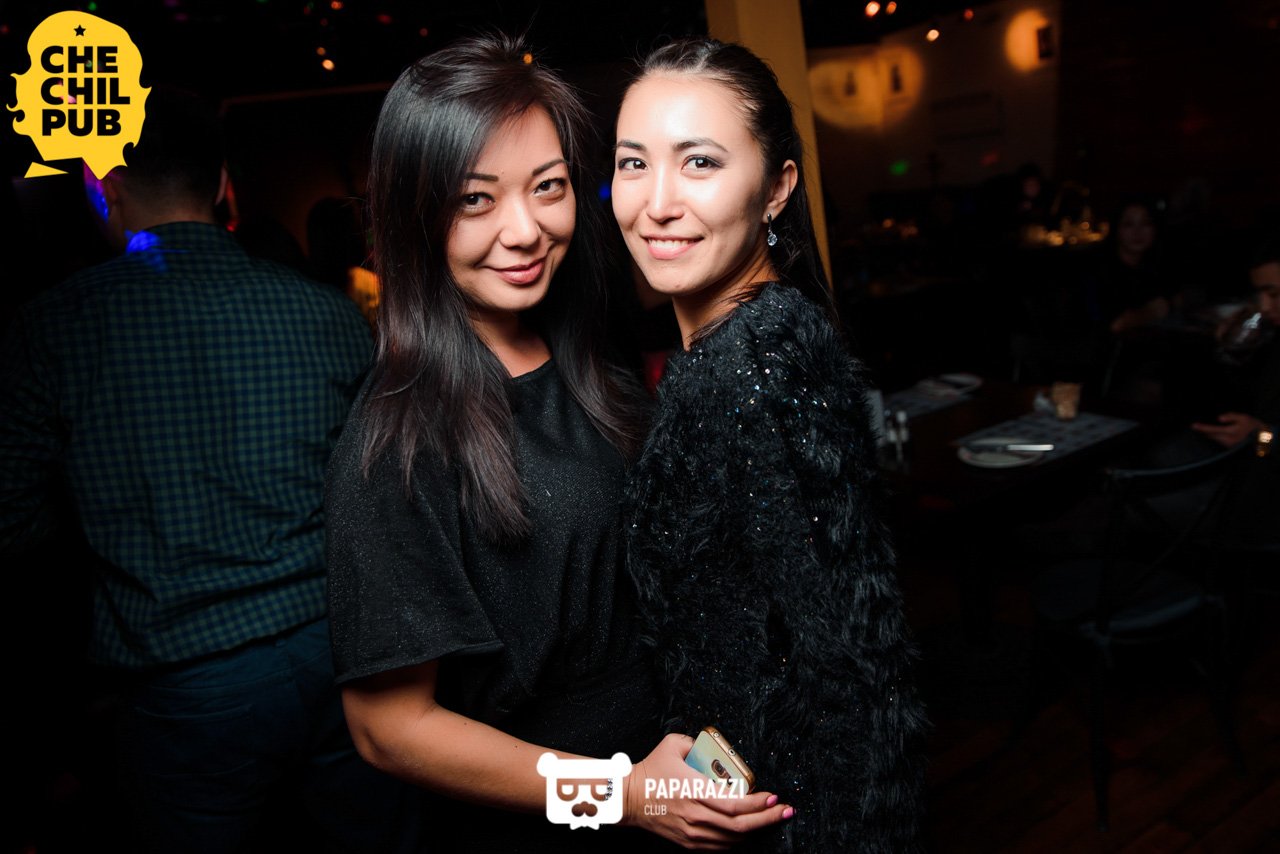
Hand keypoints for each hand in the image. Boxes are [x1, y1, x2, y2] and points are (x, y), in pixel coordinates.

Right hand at [621, 733, 792, 849]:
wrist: (628, 797)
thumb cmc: (650, 770)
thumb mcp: (673, 744)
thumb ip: (695, 740)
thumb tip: (712, 743)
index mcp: (694, 790)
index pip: (735, 803)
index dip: (758, 803)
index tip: (775, 796)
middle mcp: (696, 815)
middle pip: (740, 825)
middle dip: (768, 819)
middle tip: (785, 811)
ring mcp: (692, 832)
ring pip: (732, 839)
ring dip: (755, 830)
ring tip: (772, 819)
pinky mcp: (688, 842)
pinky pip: (719, 847)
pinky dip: (737, 840)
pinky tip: (747, 831)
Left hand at [1190, 412, 1263, 447]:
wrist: (1262, 438)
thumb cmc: (1253, 427)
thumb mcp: (1244, 418)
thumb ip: (1231, 416)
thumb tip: (1219, 418)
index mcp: (1230, 433)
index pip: (1213, 430)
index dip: (1202, 428)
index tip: (1193, 426)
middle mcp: (1227, 441)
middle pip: (1211, 436)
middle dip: (1202, 432)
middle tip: (1194, 426)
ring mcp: (1228, 445)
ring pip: (1214, 439)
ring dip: (1208, 434)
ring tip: (1200, 429)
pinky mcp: (1229, 447)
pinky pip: (1218, 441)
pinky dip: (1213, 437)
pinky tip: (1210, 433)